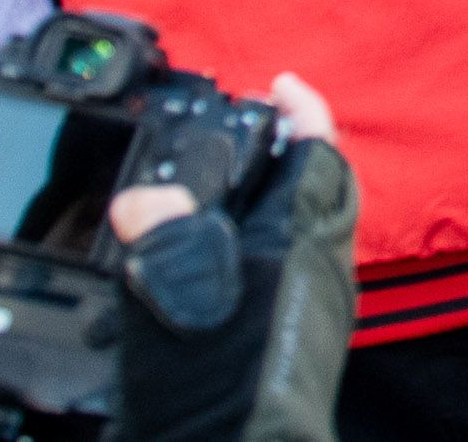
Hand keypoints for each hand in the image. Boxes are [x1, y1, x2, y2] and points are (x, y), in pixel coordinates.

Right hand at [116, 75, 357, 441]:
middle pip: (319, 188)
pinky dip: (246, 259)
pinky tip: (201, 271)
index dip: (301, 109)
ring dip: (265, 205)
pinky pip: (279, 279)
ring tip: (209, 197)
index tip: (279, 84)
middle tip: (243, 136)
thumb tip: (147, 200)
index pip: (320, 150)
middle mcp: (319, 268)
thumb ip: (163, 226)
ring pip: (299, 234)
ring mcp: (310, 308)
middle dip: (285, 154)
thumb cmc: (217, 382)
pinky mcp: (290, 344)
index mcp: (302, 237)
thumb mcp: (174, 286)